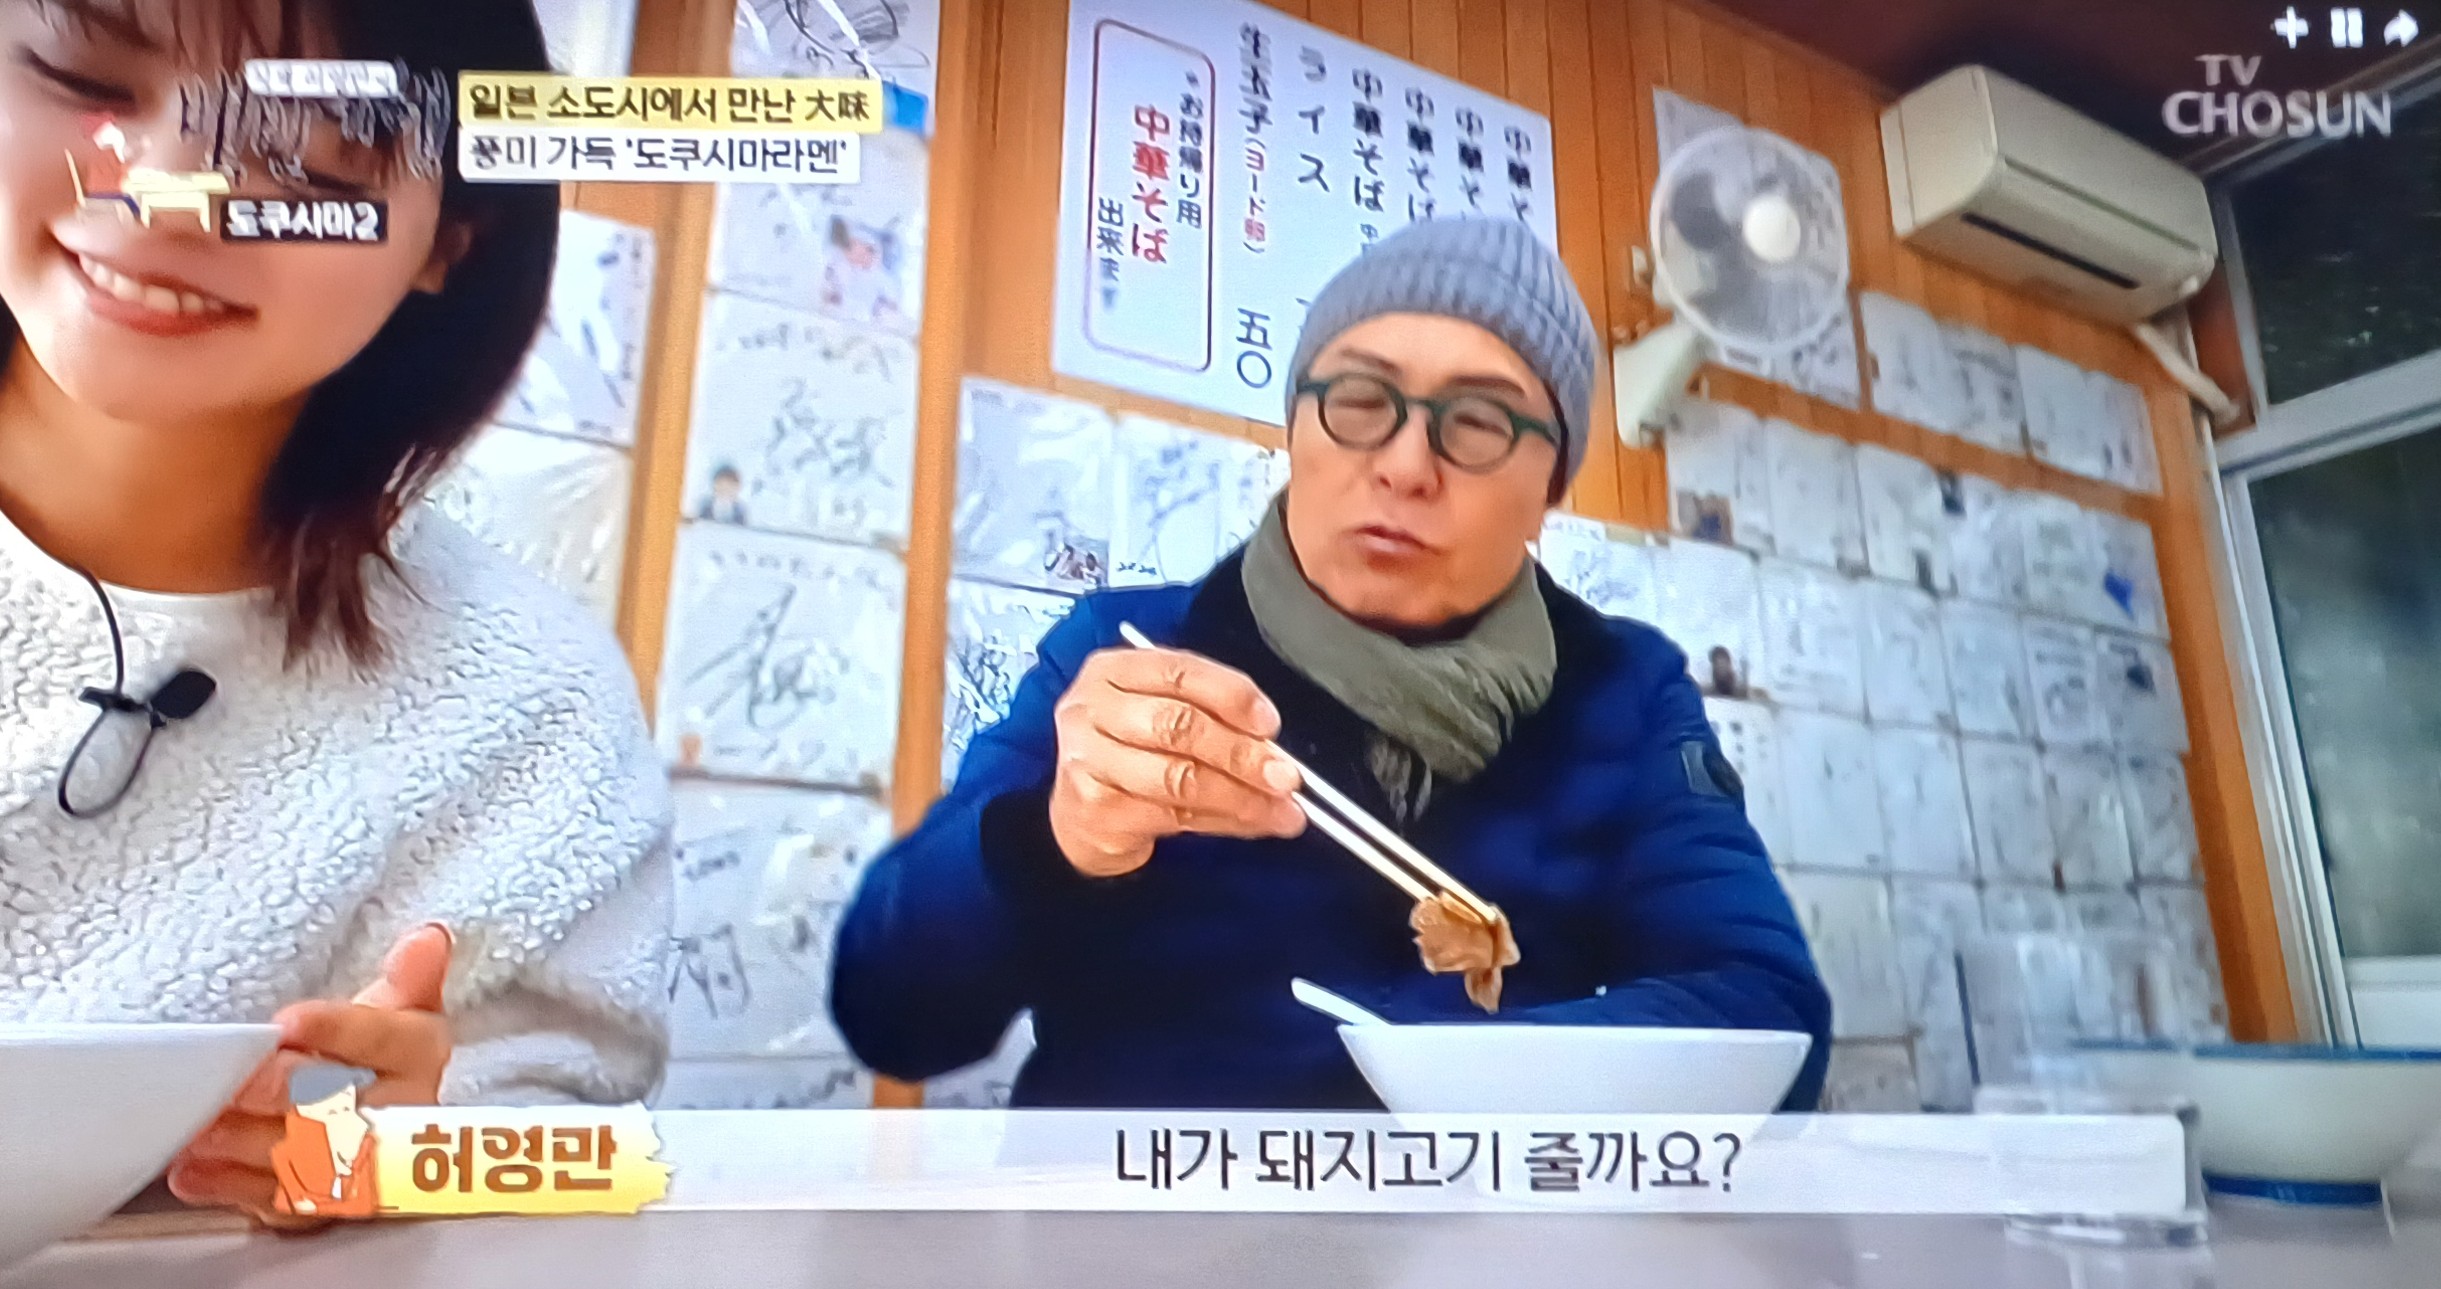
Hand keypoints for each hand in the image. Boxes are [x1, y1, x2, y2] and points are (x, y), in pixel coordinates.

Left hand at [168, 924, 454, 1223]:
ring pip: (307, 1160)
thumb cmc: (377, 1061)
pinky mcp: (324, 1208)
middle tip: (236, 1082)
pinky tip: (194, 1172)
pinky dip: (229, 1188)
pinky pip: (278, 1205)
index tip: (287, 1024)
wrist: (382, 1127)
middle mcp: (400, 1114)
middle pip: (344, 1104)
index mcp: (417, 1055)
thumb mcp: (396, 1010)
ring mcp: (363, 1168)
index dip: (335, 1031)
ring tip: (200, 1129)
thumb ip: (410, 977)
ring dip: (249, 1146)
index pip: (383, 1039)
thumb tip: (429, 939)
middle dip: (286, 1093)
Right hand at [1047, 643, 1305, 877]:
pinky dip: (1223, 821)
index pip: (1180, 672)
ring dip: (1239, 796)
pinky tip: (1251, 823)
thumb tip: (1279, 754)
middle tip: (1286, 777)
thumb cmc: (1133, 753)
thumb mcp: (1166, 719)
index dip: (1231, 696)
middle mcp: (1092, 709)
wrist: (1079, 814)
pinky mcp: (1096, 809)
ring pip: (1177, 778)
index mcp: (1114, 670)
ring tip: (1280, 810)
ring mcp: (1088, 761)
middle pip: (1177, 725)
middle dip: (1241, 753)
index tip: (1271, 724)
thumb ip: (1214, 722)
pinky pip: (1172, 816)